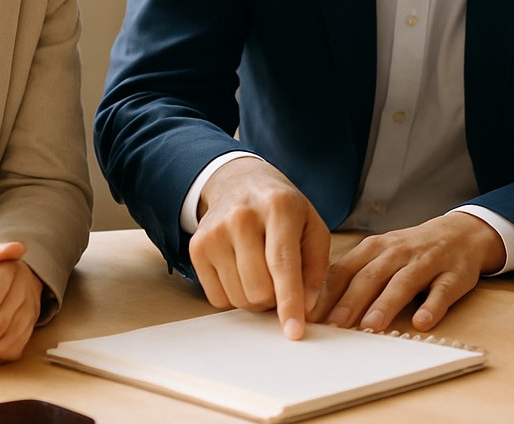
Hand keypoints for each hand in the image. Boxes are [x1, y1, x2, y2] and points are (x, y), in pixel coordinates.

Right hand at [188, 158, 329, 339]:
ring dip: (255, 297)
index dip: (289, 302)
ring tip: (260, 269)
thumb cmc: (283, 209)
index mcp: (279, 207)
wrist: (240, 182)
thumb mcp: (312, 225)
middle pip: (259, 290)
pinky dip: (234, 294)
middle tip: (279, 278)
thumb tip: (307, 307)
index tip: (294, 332)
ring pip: (239, 298)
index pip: (283, 264)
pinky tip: (240, 268)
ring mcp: (215, 231)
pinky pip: (217, 299)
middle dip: (274, 298)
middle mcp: (242, 217)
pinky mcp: (196, 247)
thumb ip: (317, 266)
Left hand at [308, 212, 505, 333]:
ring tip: (371, 326)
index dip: (328, 293)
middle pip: (371, 276)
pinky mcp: (453, 275)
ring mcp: (426, 263)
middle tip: (335, 326)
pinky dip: (432, 306)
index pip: (346, 269)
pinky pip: (442, 292)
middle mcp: (398, 252)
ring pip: (403, 283)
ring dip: (386, 304)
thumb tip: (318, 309)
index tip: (312, 316)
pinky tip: (422, 322)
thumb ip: (355, 276)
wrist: (461, 233)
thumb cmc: (411, 250)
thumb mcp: (381, 254)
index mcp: (376, 248)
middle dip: (352, 301)